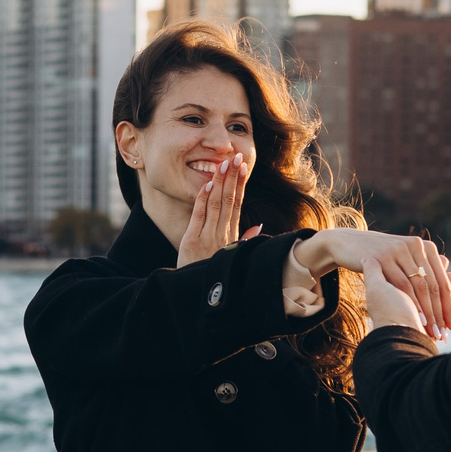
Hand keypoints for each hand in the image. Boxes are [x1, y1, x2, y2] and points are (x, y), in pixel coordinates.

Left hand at [175, 152, 259, 267]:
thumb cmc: (212, 273)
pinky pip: (200, 216)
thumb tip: (258, 226)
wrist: (196, 294)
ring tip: (224, 164)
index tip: (243, 167)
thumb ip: (244, 240)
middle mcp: (222, 234)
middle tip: (237, 157)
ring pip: (216, 204)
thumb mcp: (231, 257)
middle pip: (230, 200)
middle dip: (233, 177)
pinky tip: (208, 185)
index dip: (240, 184)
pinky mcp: (192, 241)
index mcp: (232, 236)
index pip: (238, 204)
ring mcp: (208, 237)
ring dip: (220, 183)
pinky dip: (203, 200)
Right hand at [298, 229, 450, 336]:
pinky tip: (414, 318)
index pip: (442, 281)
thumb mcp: (405, 262)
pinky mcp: (384, 256)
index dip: (449, 305)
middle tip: (445, 333)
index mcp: (426, 247)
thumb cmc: (380, 258)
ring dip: (428, 311)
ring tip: (432, 330)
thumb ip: (426, 270)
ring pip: (421, 286)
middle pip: (434, 285)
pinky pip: (402, 283)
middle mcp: (416, 246)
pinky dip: (411, 303)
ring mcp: (400, 250)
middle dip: (441, 312)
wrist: (349, 244)